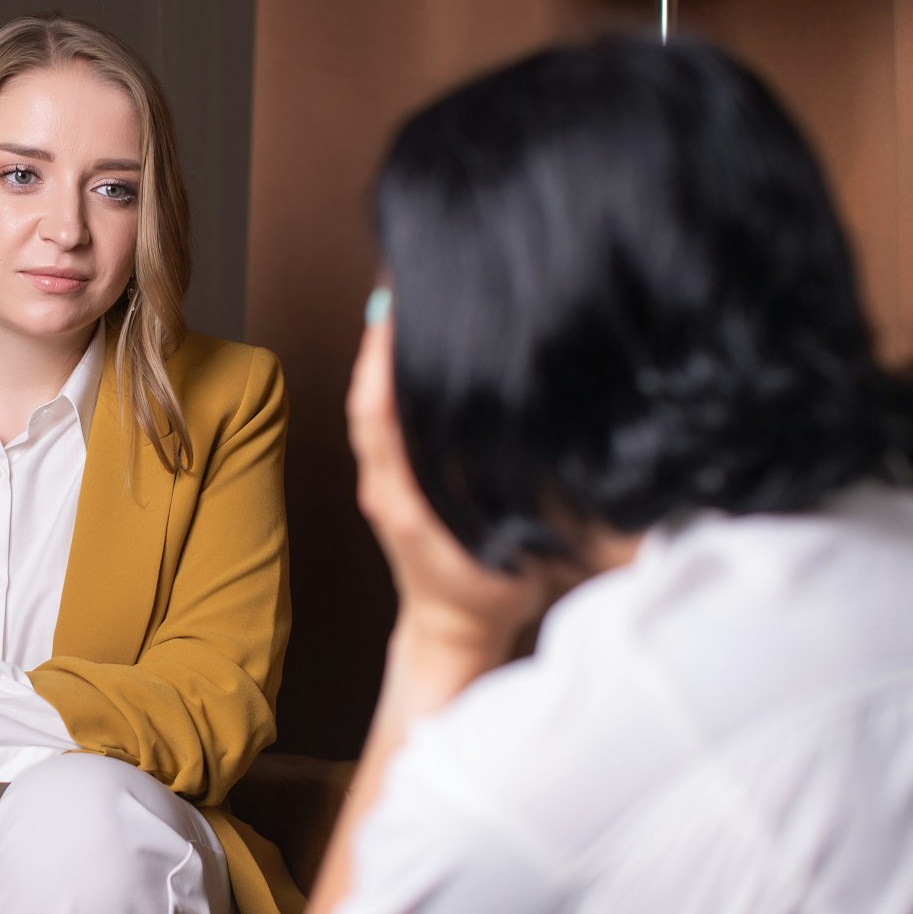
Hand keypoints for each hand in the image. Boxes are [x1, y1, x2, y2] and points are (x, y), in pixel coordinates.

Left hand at [346, 317, 552, 661]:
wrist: (453, 634)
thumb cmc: (489, 595)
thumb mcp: (516, 551)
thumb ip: (529, 505)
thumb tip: (544, 445)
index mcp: (403, 500)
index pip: (378, 416)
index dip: (381, 362)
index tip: (394, 310)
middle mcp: (383, 484)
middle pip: (368, 398)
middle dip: (381, 339)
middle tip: (404, 279)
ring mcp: (383, 481)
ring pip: (372, 405)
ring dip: (384, 354)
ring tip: (407, 298)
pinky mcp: (391, 479)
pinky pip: (383, 419)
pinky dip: (391, 379)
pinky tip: (412, 348)